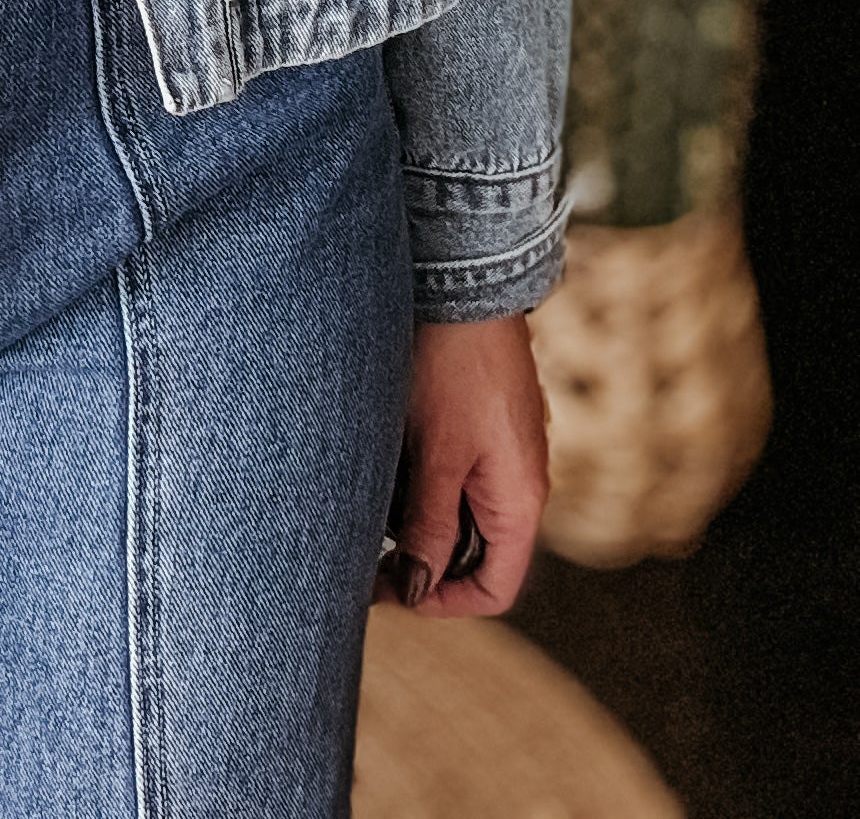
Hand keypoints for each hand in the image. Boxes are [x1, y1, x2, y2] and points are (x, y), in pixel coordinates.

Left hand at [384, 315, 549, 616]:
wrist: (465, 283)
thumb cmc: (453, 367)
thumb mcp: (436, 454)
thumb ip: (430, 525)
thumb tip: (419, 588)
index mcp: (520, 501)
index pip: (494, 588)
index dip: (443, 602)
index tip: (389, 590)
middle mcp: (521, 483)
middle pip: (478, 555)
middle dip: (425, 562)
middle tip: (365, 555)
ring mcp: (504, 453)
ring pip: (464, 515)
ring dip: (421, 522)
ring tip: (368, 512)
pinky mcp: (485, 425)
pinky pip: (459, 477)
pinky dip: (425, 486)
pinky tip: (385, 471)